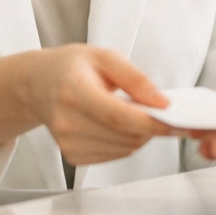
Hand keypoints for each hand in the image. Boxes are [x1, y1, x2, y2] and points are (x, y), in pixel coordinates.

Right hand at [23, 45, 171, 164]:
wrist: (38, 84)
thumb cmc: (71, 68)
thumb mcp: (105, 57)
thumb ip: (136, 79)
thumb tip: (162, 103)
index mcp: (74, 92)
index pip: (119, 117)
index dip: (152, 123)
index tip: (177, 122)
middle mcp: (67, 122)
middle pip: (125, 136)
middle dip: (150, 127)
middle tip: (155, 109)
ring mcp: (67, 143)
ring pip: (124, 149)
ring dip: (139, 135)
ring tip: (130, 112)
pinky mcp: (72, 156)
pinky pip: (115, 155)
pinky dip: (125, 142)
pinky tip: (115, 124)